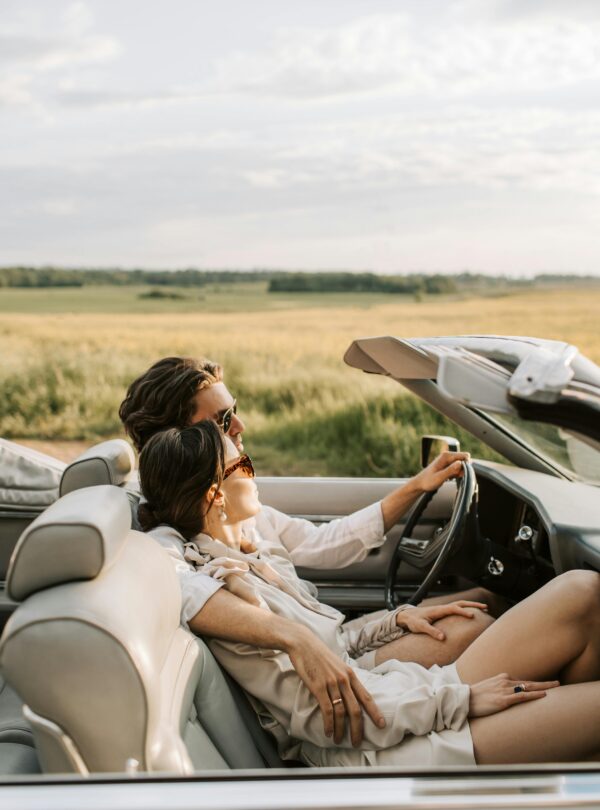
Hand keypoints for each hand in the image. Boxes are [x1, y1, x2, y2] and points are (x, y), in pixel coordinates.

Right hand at [287, 627, 385, 745]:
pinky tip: (328, 731)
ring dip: (340, 730)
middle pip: (355, 709)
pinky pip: (327, 710)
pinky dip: (328, 723)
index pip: (366, 696)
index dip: (374, 712)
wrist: (303, 644)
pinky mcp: (318, 687)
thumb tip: (350, 693)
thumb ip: (345, 678)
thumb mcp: (337, 665)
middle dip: (357, 729)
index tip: (381, 724)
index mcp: (350, 674)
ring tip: (338, 740)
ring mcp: (331, 684)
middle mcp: (344, 680)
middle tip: (357, 742)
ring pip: (341, 713)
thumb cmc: (319, 655)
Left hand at [396, 600, 487, 640]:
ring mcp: (443, 609)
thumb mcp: (420, 627)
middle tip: (485, 608)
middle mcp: (442, 608)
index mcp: (438, 610)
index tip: (473, 616)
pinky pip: (457, 609)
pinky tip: (471, 614)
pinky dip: (466, 609)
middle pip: (460, 603)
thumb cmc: (413, 621)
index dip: (464, 612)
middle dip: (473, 605)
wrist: (407, 616)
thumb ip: (431, 631)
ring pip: (459, 605)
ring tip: (483, 609)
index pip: (454, 608)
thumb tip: (443, 638)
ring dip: (471, 606)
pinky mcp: (442, 613)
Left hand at [412, 450, 470, 493]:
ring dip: (460, 473)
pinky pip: (458, 469)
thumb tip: (460, 463)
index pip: (465, 456)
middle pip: (465, 460)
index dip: (466, 465)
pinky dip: (457, 474)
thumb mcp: (439, 477)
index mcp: (446, 456)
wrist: (420, 484)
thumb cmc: (427, 481)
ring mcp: (448, 460)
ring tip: (450, 478)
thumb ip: (450, 470)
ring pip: (462, 465)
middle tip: (454, 477)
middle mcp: (448, 456)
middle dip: (463, 469)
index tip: (460, 473)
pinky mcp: (448, 465)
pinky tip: (449, 478)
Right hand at [468, 673, 559, 717]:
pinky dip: (534, 695)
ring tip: (556, 687)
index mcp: (501, 678)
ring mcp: (505, 690)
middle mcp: (505, 681)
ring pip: (529, 687)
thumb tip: (507, 698)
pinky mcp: (504, 700)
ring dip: (544, 687)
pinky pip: (522, 696)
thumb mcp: (488, 690)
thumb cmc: (475, 697)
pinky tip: (544, 695)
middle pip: (529, 682)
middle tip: (558, 683)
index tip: (544, 686)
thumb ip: (499, 690)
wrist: (464, 700)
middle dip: (544, 683)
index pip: (522, 681)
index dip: (534, 684)